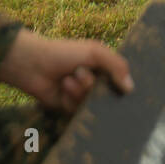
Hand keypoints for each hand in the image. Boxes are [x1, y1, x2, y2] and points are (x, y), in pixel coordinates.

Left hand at [0, 29, 133, 112]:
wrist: (33, 65)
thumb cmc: (64, 53)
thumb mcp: (94, 51)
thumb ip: (116, 65)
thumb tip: (131, 88)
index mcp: (101, 68)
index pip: (120, 81)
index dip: (121, 84)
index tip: (124, 89)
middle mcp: (94, 83)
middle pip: (107, 96)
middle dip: (94, 86)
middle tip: (81, 75)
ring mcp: (81, 96)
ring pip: (91, 104)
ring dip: (79, 91)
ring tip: (67, 80)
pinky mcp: (69, 108)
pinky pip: (77, 111)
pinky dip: (70, 100)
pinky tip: (61, 89)